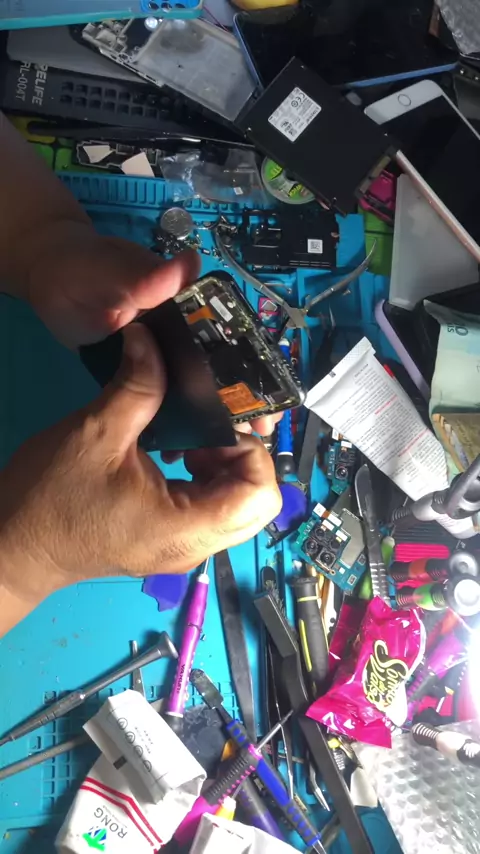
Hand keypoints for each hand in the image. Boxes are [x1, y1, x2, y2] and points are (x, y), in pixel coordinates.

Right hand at [0, 324, 280, 606]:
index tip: (216, 422)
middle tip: (205, 430)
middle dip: (242, 458)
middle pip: (257, 503)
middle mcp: (195, 547)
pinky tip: (174, 455)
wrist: (12, 546)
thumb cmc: (51, 498)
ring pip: (237, 507)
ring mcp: (184, 549)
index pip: (261, 494)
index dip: (251, 450)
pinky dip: (206, 480)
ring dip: (224, 467)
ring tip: (187, 440)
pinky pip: (212, 510)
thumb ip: (138, 386)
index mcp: (186, 527)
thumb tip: (150, 338)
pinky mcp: (170, 543)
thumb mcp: (96, 433)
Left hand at [27, 226, 279, 435]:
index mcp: (191, 300)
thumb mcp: (115, 272)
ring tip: (225, 451)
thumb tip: (189, 264)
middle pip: (222, 368)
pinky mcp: (142, 370)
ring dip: (212, 416)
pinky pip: (167, 398)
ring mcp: (165, 352)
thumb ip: (148, 276)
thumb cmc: (83, 267)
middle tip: (255, 437)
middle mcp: (186, 328)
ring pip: (197, 387)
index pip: (236, 336)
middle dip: (241, 402)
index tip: (267, 402)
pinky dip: (179, 419)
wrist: (49, 277)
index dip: (254, 370)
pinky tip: (184, 445)